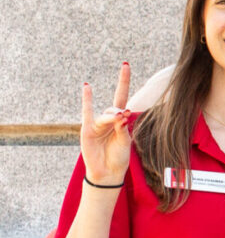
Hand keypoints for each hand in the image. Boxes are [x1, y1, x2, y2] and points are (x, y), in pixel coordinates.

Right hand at [80, 62, 134, 186]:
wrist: (108, 173)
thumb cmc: (118, 157)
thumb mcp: (125, 142)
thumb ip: (123, 128)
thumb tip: (122, 113)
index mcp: (120, 121)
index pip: (122, 98)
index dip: (123, 82)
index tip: (125, 64)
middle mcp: (108, 120)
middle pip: (114, 109)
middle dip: (118, 113)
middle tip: (123, 116)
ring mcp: (97, 124)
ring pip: (105, 116)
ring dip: (111, 117)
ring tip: (118, 118)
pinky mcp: (87, 130)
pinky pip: (87, 113)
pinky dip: (87, 101)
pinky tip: (87, 87)